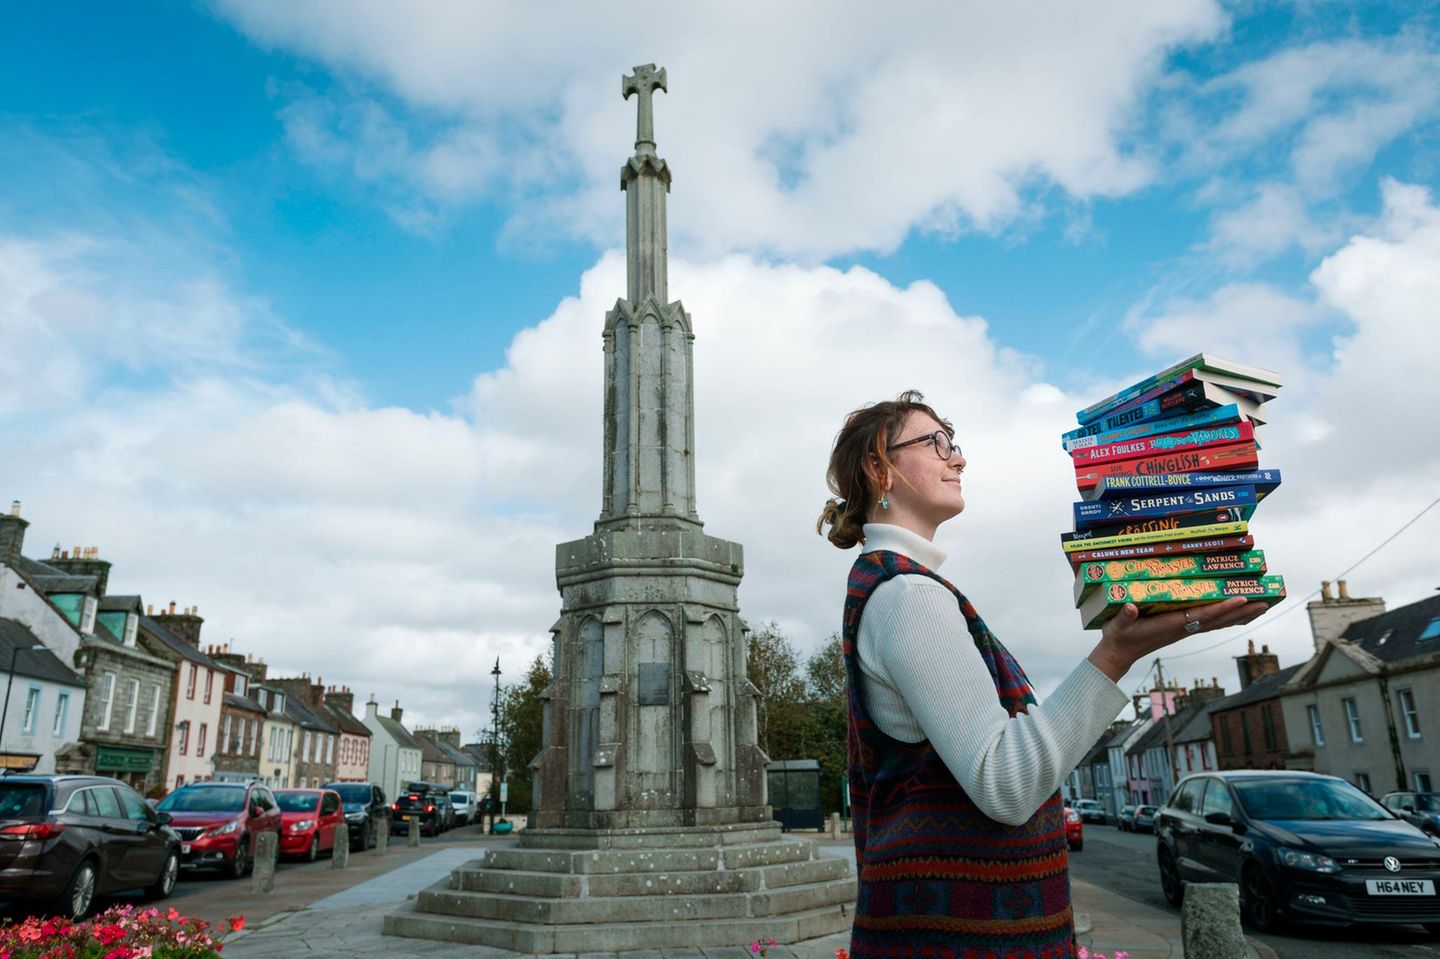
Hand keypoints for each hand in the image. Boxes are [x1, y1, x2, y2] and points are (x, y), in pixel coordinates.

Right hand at [1086, 598, 1269, 681]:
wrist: (1119, 654)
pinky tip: (1235, 613)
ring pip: (1218, 622)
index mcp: (1172, 625)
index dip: (1222, 607)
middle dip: (1242, 610)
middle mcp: (1183, 629)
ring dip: (1239, 614)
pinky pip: (1210, 622)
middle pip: (1219, 619)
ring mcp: (1184, 630)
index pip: (1202, 615)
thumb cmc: (1118, 636)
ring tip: (1260, 605)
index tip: (1241, 599)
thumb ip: (1125, 616)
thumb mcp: (1118, 624)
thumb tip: (1130, 607)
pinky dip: (1226, 616)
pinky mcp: (1182, 629)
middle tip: (1266, 601)